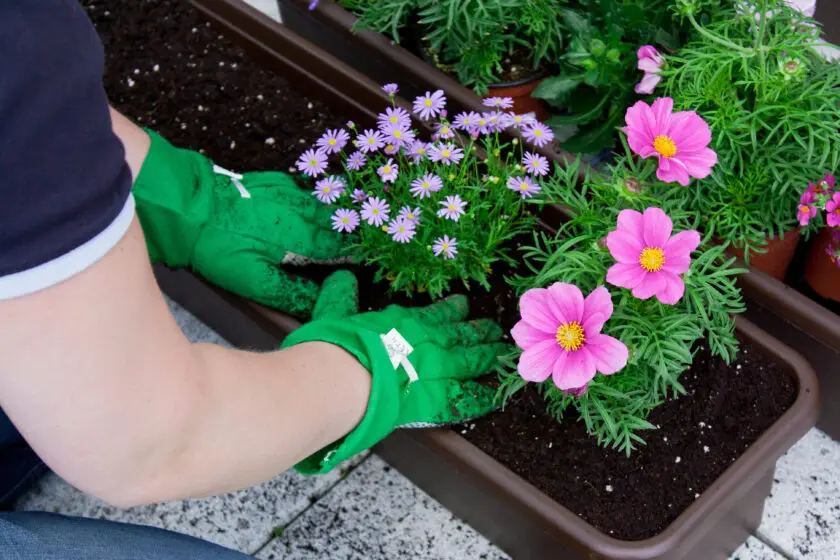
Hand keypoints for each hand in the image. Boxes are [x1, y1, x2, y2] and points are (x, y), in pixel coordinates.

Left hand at [133, 130, 345, 317]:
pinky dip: (308, 204)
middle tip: (349, 251)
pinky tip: (304, 211)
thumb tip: (320, 300)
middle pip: (334, 225)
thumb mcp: (253, 280)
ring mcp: (287, 192)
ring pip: (320, 207)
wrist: (186, 205)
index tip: (358, 265)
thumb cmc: (220, 248)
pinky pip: (301, 193)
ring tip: (333, 232)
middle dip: (343, 238)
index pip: (337, 250)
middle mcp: (301, 211)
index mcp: (301, 237)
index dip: (350, 258)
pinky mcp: (271, 182)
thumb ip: (291, 291)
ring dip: (329, 220)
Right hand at [284, 270, 509, 473]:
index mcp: (407, 323)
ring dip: (489, 356)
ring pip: (473, 360)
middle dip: (480, 331)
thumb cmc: (338, 346)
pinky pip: (467, 399)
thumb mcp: (335, 311)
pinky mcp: (437, 400)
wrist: (343, 378)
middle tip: (496, 329)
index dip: (453, 309)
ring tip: (503, 352)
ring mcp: (437, 370)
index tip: (464, 305)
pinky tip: (497, 396)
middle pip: (463, 334)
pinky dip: (484, 397)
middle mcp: (429, 342)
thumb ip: (341, 295)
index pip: (438, 313)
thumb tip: (341, 276)